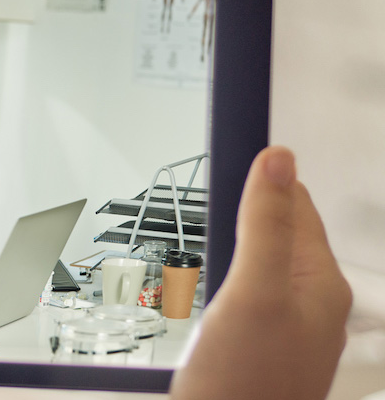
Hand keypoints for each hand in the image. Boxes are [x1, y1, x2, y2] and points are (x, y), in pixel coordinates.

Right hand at [170, 146, 351, 399]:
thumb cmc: (244, 383)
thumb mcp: (254, 292)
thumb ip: (268, 225)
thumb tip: (280, 159)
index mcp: (321, 283)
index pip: (298, 205)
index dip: (265, 178)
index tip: (234, 151)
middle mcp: (312, 305)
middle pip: (280, 234)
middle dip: (247, 212)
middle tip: (213, 193)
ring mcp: (286, 330)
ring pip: (262, 265)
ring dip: (235, 245)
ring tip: (209, 229)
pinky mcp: (260, 350)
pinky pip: (247, 298)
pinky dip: (225, 280)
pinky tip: (205, 286)